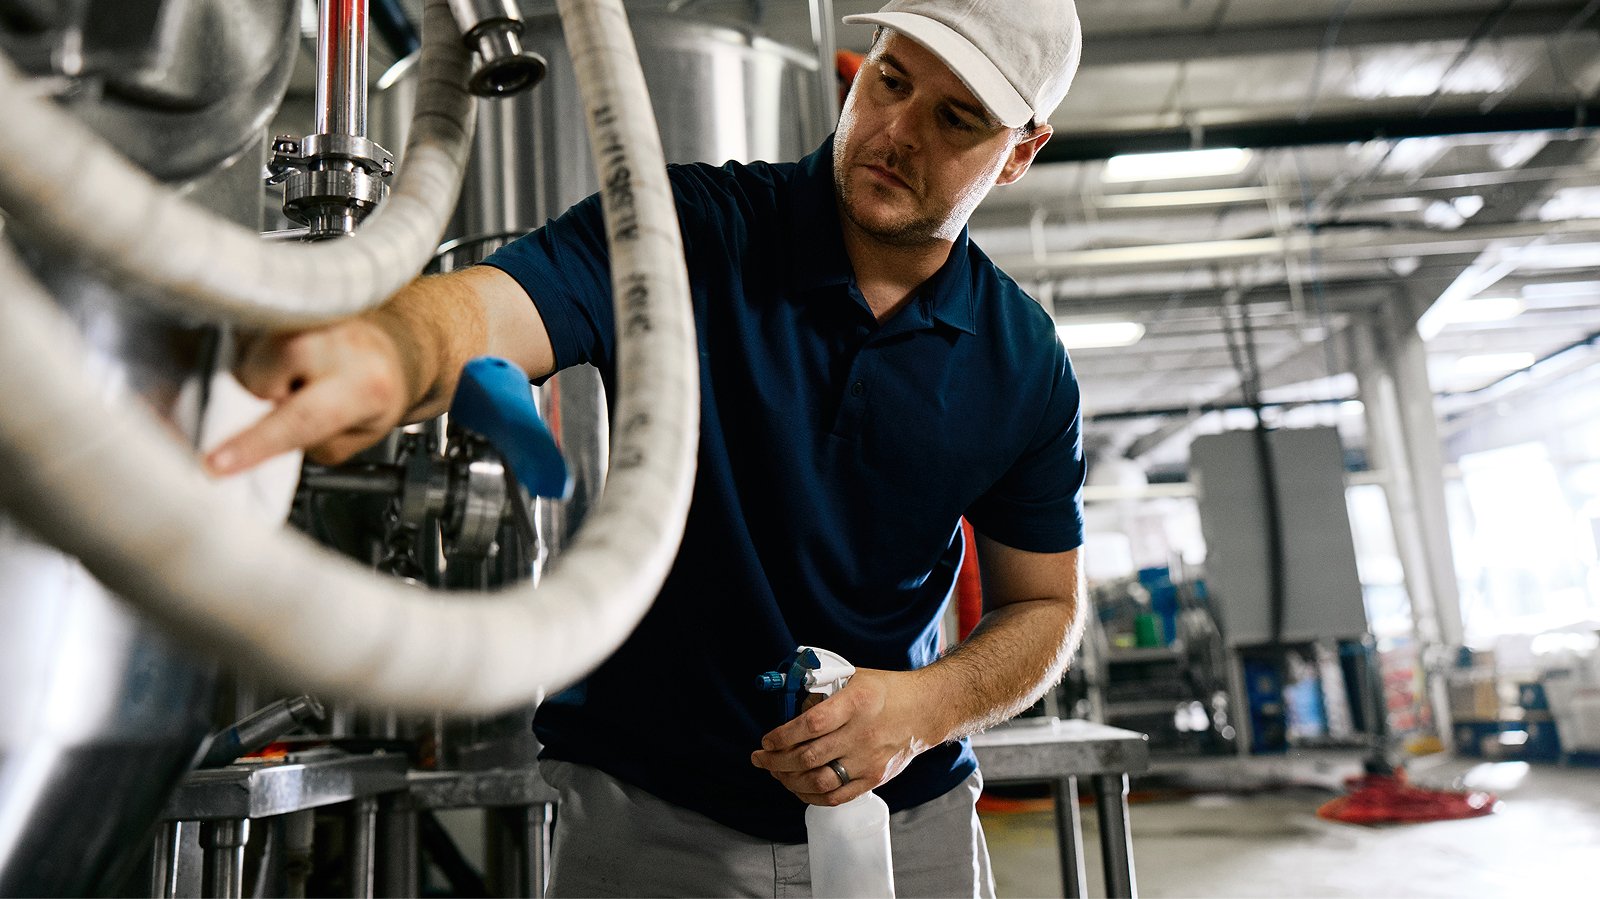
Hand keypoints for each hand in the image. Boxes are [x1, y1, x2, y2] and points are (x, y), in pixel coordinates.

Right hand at [204, 318, 410, 476]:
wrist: (394, 346)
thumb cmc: (374, 393)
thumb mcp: (354, 437)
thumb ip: (306, 443)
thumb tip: (256, 440)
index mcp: (363, 385)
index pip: (300, 419)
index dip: (254, 444)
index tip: (215, 463)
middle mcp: (336, 342)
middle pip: (257, 381)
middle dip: (266, 398)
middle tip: (301, 397)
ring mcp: (313, 314)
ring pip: (249, 358)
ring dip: (266, 375)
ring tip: (303, 374)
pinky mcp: (293, 300)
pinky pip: (252, 337)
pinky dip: (265, 355)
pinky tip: (297, 358)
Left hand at [750, 668, 941, 806]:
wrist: (924, 710)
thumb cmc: (885, 691)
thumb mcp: (853, 678)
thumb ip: (822, 691)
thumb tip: (790, 709)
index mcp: (856, 703)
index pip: (811, 724)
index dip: (783, 735)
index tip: (766, 740)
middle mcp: (862, 733)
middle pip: (809, 756)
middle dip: (775, 761)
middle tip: (760, 758)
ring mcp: (868, 760)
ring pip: (819, 781)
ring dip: (789, 780)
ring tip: (776, 772)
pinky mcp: (874, 778)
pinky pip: (836, 796)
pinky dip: (811, 795)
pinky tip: (798, 786)